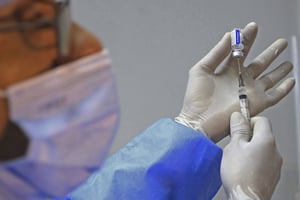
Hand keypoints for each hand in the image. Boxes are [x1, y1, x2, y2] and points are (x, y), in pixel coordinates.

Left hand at [175, 22, 294, 141]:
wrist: (199, 120)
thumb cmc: (196, 99)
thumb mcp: (202, 69)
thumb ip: (216, 53)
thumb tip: (229, 36)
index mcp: (227, 71)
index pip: (241, 51)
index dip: (247, 39)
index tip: (252, 27)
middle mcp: (240, 81)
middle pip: (259, 63)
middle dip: (271, 53)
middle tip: (280, 43)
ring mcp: (249, 92)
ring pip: (269, 78)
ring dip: (279, 69)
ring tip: (288, 62)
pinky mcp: (257, 103)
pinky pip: (275, 95)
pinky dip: (284, 89)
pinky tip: (291, 81)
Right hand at [221, 112, 281, 199]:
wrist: (245, 199)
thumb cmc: (240, 175)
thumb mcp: (233, 146)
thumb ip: (238, 130)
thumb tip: (238, 117)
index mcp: (266, 140)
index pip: (262, 120)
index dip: (248, 121)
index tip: (238, 128)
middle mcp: (275, 151)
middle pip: (262, 135)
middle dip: (247, 137)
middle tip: (234, 145)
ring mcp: (275, 165)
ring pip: (261, 149)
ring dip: (250, 150)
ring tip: (237, 159)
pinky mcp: (272, 176)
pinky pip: (263, 162)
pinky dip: (253, 162)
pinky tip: (242, 169)